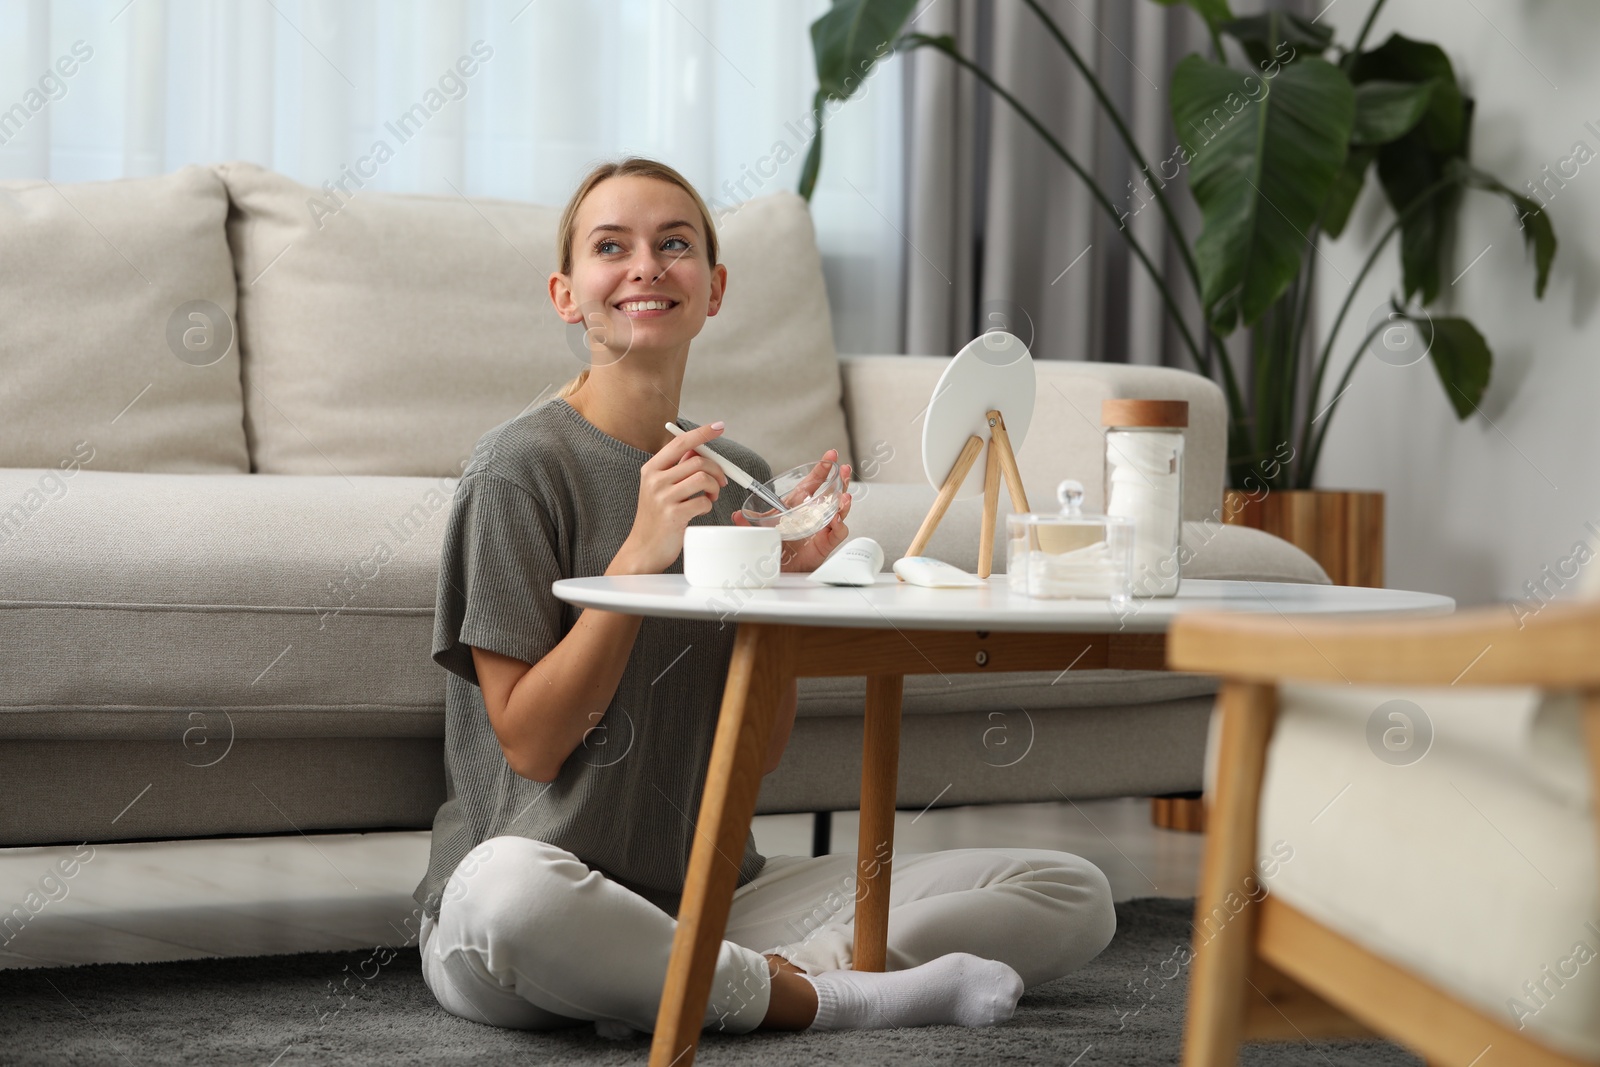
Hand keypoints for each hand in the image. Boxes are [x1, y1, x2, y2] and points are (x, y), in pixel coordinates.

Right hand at [613, 422, 729, 574]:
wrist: (643, 549)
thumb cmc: (655, 518)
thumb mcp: (659, 487)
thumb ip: (676, 467)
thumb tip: (698, 447)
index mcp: (651, 469)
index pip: (680, 443)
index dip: (702, 433)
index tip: (719, 426)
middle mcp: (655, 481)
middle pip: (697, 460)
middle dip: (717, 469)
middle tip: (721, 481)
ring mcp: (663, 498)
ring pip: (703, 478)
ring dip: (714, 487)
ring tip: (711, 496)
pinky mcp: (673, 515)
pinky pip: (704, 502)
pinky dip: (709, 505)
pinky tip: (702, 509)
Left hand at [734, 449, 851, 572]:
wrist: (780, 568)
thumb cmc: (775, 544)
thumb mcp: (760, 528)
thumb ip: (748, 522)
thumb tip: (735, 515)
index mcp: (799, 504)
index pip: (814, 482)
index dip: (823, 468)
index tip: (830, 455)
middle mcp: (813, 514)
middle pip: (832, 493)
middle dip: (841, 480)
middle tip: (844, 470)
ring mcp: (821, 527)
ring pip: (839, 511)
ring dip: (843, 503)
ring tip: (844, 497)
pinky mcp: (825, 543)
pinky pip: (837, 533)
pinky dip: (839, 526)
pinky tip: (836, 519)